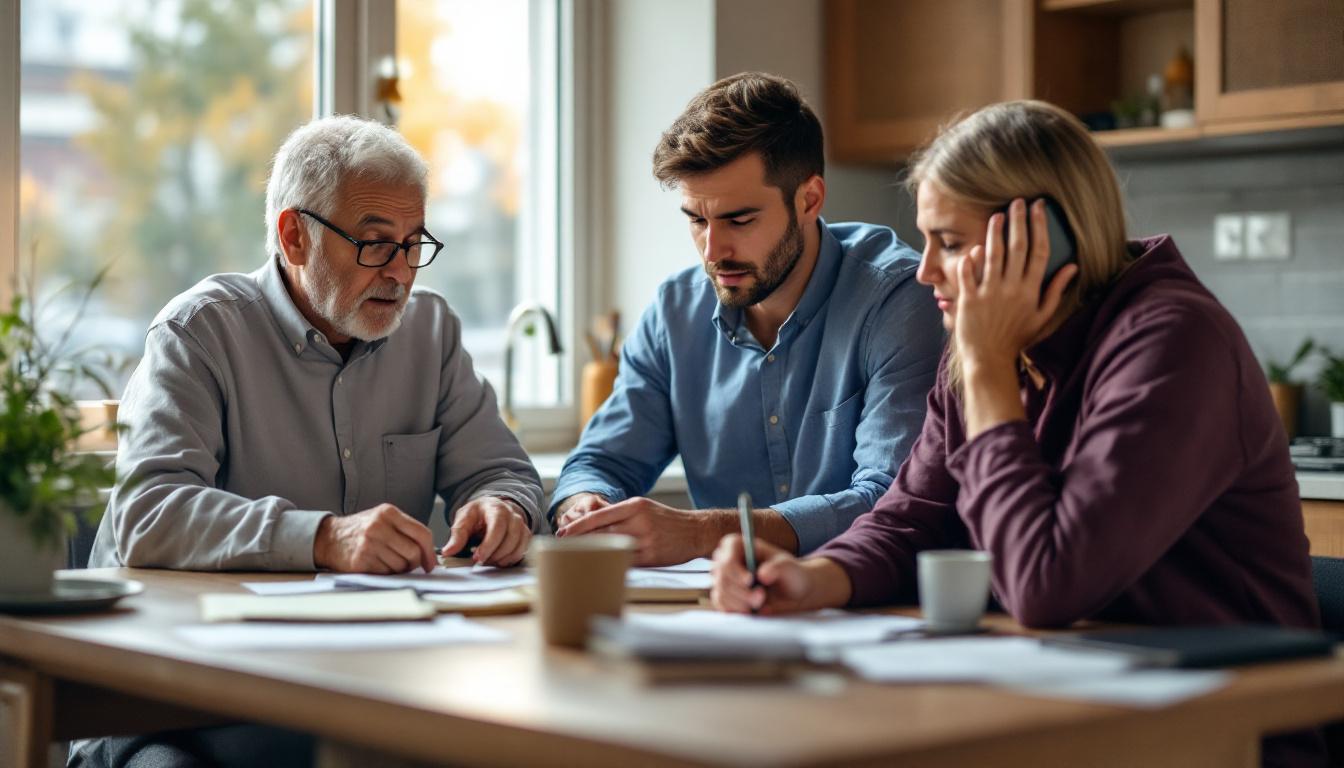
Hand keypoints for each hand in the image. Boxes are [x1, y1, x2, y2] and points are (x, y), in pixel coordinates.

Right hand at [313, 504, 436, 573]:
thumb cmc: (361, 530)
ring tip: (388, 562)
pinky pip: (385, 573)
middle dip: (415, 563)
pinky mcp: (360, 561)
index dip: (430, 552)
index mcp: (388, 513)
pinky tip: (377, 565)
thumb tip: (429, 553)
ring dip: (399, 569)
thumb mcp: (383, 519)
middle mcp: (378, 526)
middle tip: (410, 565)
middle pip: (413, 552)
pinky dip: (385, 573)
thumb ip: (405, 530)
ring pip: (400, 565)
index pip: (422, 533)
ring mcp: (369, 544)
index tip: (431, 563)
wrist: (329, 538)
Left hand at [441, 497, 531, 566]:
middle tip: (479, 561)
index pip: (497, 527)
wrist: (492, 509)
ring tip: (488, 560)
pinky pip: (522, 552)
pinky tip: (497, 560)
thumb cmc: (478, 514)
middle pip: (510, 539)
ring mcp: (521, 526)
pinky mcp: (525, 536)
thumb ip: (457, 535)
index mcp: (496, 509)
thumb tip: (448, 552)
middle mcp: (513, 516)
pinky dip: (510, 560)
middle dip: (494, 554)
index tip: (477, 558)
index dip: (489, 545)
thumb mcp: (463, 519)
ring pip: (517, 547)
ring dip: (502, 559)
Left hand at [554, 496, 717, 566]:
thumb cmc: (666, 520)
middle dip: (580, 541)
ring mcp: (646, 540)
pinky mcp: (652, 556)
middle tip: (563, 548)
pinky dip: (611, 564)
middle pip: (601, 533)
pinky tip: (600, 566)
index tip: (562, 533)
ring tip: (577, 558)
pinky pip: (626, 562)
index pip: (598, 516)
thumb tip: (591, 521)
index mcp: (635, 506)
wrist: (696, 531)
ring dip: (593, 553)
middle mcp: (639, 521)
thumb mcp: (644, 508)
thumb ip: (620, 514)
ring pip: (611, 548)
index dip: (577, 526)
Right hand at [711, 535, 849, 614]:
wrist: (793, 591)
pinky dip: (735, 610)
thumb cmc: (790, 573)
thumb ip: (777, 568)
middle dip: (742, 591)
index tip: (750, 580)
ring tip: (760, 604)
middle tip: (760, 597)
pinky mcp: (724, 596)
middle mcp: (727, 560)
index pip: (727, 551)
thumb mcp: (789, 567)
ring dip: (740, 603)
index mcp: (739, 545)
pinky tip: (750, 610)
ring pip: (721, 592)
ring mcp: (723, 579)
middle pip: (722, 575)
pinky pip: (721, 604)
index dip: (734, 567)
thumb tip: (762, 574)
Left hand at [953, 198, 1078, 368]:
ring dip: (995, 232)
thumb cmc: (1017, 337)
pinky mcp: (969, 299)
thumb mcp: (1042, 317)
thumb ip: (1056, 290)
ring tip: (998, 215)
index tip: (1038, 208)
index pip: (1039, 251)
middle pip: (1017, 247)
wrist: (989, 358)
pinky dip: (971, 260)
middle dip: (1018, 221)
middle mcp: (1012, 287)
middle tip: (1018, 201)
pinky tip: (975, 246)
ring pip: (993, 255)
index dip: (1039, 227)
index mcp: (1031, 290)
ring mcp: (989, 292)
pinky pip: (969, 274)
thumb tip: (1073, 267)